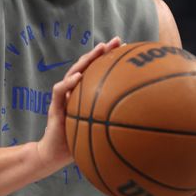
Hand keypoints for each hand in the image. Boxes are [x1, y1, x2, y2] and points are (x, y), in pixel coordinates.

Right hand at [36, 37, 122, 171]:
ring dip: (86, 60)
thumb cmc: (78, 143)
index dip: (110, 58)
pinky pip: (59, 91)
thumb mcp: (100, 131)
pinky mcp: (54, 106)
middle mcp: (75, 91)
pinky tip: (78, 77)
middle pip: (87, 66)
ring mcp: (64, 97)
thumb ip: (114, 122)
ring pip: (73, 72)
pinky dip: (68, 83)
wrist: (54, 155)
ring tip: (99, 50)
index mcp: (86, 94)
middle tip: (116, 40)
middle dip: (101, 51)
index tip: (127, 48)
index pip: (98, 71)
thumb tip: (142, 122)